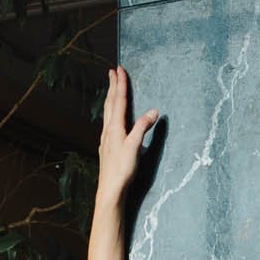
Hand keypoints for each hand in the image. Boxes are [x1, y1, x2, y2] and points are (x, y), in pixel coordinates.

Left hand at [97, 65, 160, 204]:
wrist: (110, 189)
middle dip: (113, 86)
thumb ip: (143, 127)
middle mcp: (108, 131)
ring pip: (108, 113)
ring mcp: (106, 139)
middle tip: (113, 72)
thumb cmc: (122, 169)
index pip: (119, 101)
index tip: (119, 70)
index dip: (120, 85)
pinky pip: (108, 123)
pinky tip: (111, 118)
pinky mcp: (107, 147)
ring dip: (111, 98)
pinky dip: (111, 112)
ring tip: (112, 89)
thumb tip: (153, 111)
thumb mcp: (134, 146)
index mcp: (115, 128)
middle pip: (111, 103)